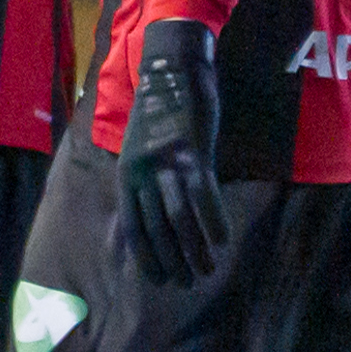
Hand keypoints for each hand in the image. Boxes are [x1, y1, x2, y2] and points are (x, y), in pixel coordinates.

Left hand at [116, 20, 231, 286]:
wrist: (172, 69)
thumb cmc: (160, 111)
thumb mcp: (139, 149)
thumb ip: (143, 182)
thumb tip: (150, 218)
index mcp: (127, 174)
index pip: (133, 227)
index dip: (146, 257)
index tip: (159, 280)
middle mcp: (142, 172)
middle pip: (157, 228)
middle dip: (173, 260)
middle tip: (188, 282)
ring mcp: (167, 163)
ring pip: (180, 218)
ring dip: (195, 250)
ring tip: (207, 270)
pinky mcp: (192, 151)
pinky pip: (203, 195)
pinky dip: (214, 220)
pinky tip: (223, 240)